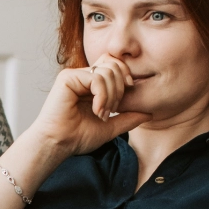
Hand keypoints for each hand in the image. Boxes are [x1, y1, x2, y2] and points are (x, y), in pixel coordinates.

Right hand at [24, 55, 151, 156]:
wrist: (58, 144)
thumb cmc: (78, 137)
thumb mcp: (110, 127)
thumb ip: (128, 118)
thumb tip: (150, 113)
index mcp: (91, 84)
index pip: (114, 66)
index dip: (125, 76)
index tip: (125, 98)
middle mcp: (82, 76)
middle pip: (114, 65)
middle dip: (120, 89)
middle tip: (112, 111)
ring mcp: (75, 75)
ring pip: (107, 72)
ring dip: (111, 96)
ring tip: (102, 113)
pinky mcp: (68, 77)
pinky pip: (96, 78)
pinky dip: (102, 95)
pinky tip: (96, 110)